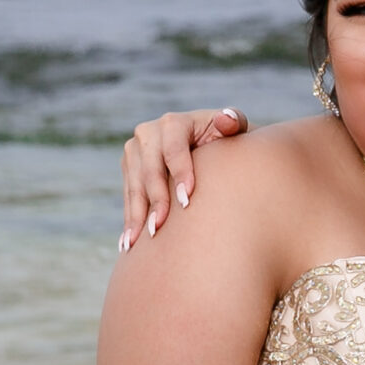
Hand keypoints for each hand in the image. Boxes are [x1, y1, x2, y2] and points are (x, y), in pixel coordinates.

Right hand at [120, 108, 248, 251]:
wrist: (209, 148)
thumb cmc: (229, 141)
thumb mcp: (236, 129)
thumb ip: (234, 121)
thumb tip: (226, 120)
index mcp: (174, 123)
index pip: (174, 149)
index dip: (180, 173)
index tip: (187, 201)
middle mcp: (148, 133)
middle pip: (149, 170)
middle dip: (155, 200)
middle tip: (159, 228)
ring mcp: (135, 152)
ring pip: (134, 186)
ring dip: (135, 216)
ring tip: (135, 243)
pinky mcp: (129, 170)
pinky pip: (128, 198)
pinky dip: (129, 221)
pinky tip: (128, 244)